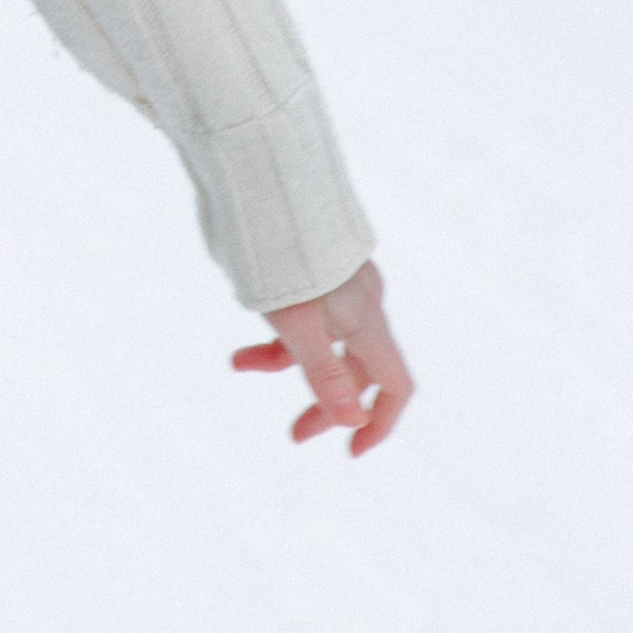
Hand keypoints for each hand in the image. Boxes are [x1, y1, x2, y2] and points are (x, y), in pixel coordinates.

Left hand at [232, 257, 413, 455]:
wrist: (261, 182)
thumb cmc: (278, 255)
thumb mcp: (296, 323)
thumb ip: (324, 373)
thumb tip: (352, 422)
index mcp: (366, 320)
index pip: (394, 383)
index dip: (380, 421)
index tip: (352, 451)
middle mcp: (360, 305)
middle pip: (355, 371)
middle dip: (325, 404)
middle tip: (294, 434)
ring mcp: (337, 287)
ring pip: (321, 342)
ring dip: (285, 363)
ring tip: (238, 363)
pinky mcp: (311, 272)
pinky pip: (302, 316)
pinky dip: (276, 333)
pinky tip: (244, 337)